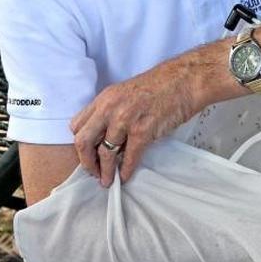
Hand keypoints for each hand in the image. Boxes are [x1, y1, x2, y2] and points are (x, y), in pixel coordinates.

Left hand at [70, 60, 202, 187]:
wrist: (183, 81)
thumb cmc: (158, 87)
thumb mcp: (125, 93)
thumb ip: (111, 112)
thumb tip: (105, 136)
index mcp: (103, 99)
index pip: (77, 125)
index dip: (81, 143)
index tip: (88, 154)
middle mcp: (109, 108)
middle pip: (83, 141)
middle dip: (86, 161)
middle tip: (93, 172)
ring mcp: (125, 120)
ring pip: (104, 153)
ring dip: (105, 171)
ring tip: (107, 181)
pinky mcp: (143, 131)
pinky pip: (128, 157)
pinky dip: (125, 171)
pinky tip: (125, 177)